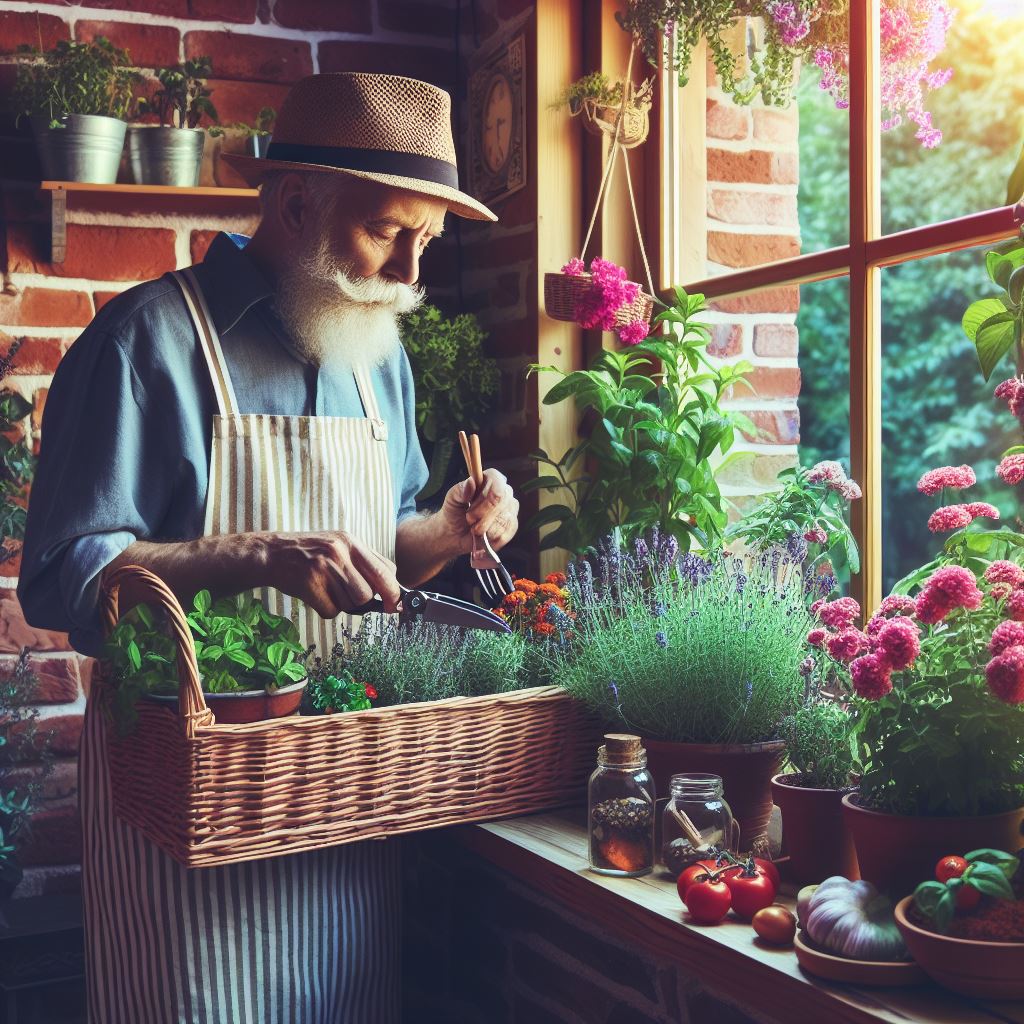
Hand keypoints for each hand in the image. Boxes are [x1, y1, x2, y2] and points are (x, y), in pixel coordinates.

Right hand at [262, 531, 401, 617]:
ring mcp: (324, 568)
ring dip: (344, 605)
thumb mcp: (339, 546)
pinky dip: (327, 609)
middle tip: (354, 600)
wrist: (272, 553)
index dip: (393, 591)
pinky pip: (332, 611)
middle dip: (365, 602)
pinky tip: (316, 595)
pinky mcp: (309, 585)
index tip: (394, 604)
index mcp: (351, 542)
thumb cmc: (309, 553)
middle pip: (369, 593)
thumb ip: (363, 564)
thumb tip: (389, 591)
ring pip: (352, 604)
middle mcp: (340, 553)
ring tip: (329, 591)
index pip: (385, 570)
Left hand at [441, 469, 518, 552]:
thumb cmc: (454, 512)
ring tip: (474, 529)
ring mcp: (510, 507)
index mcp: (490, 478)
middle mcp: (504, 490)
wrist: (455, 534)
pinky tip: (483, 537)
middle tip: (470, 522)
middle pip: (502, 500)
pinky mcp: (512, 524)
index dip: (485, 499)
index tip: (471, 513)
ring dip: (486, 529)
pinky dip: (492, 538)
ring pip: (504, 519)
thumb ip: (459, 490)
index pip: (497, 482)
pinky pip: (507, 532)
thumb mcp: (452, 500)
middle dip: (483, 516)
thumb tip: (471, 482)